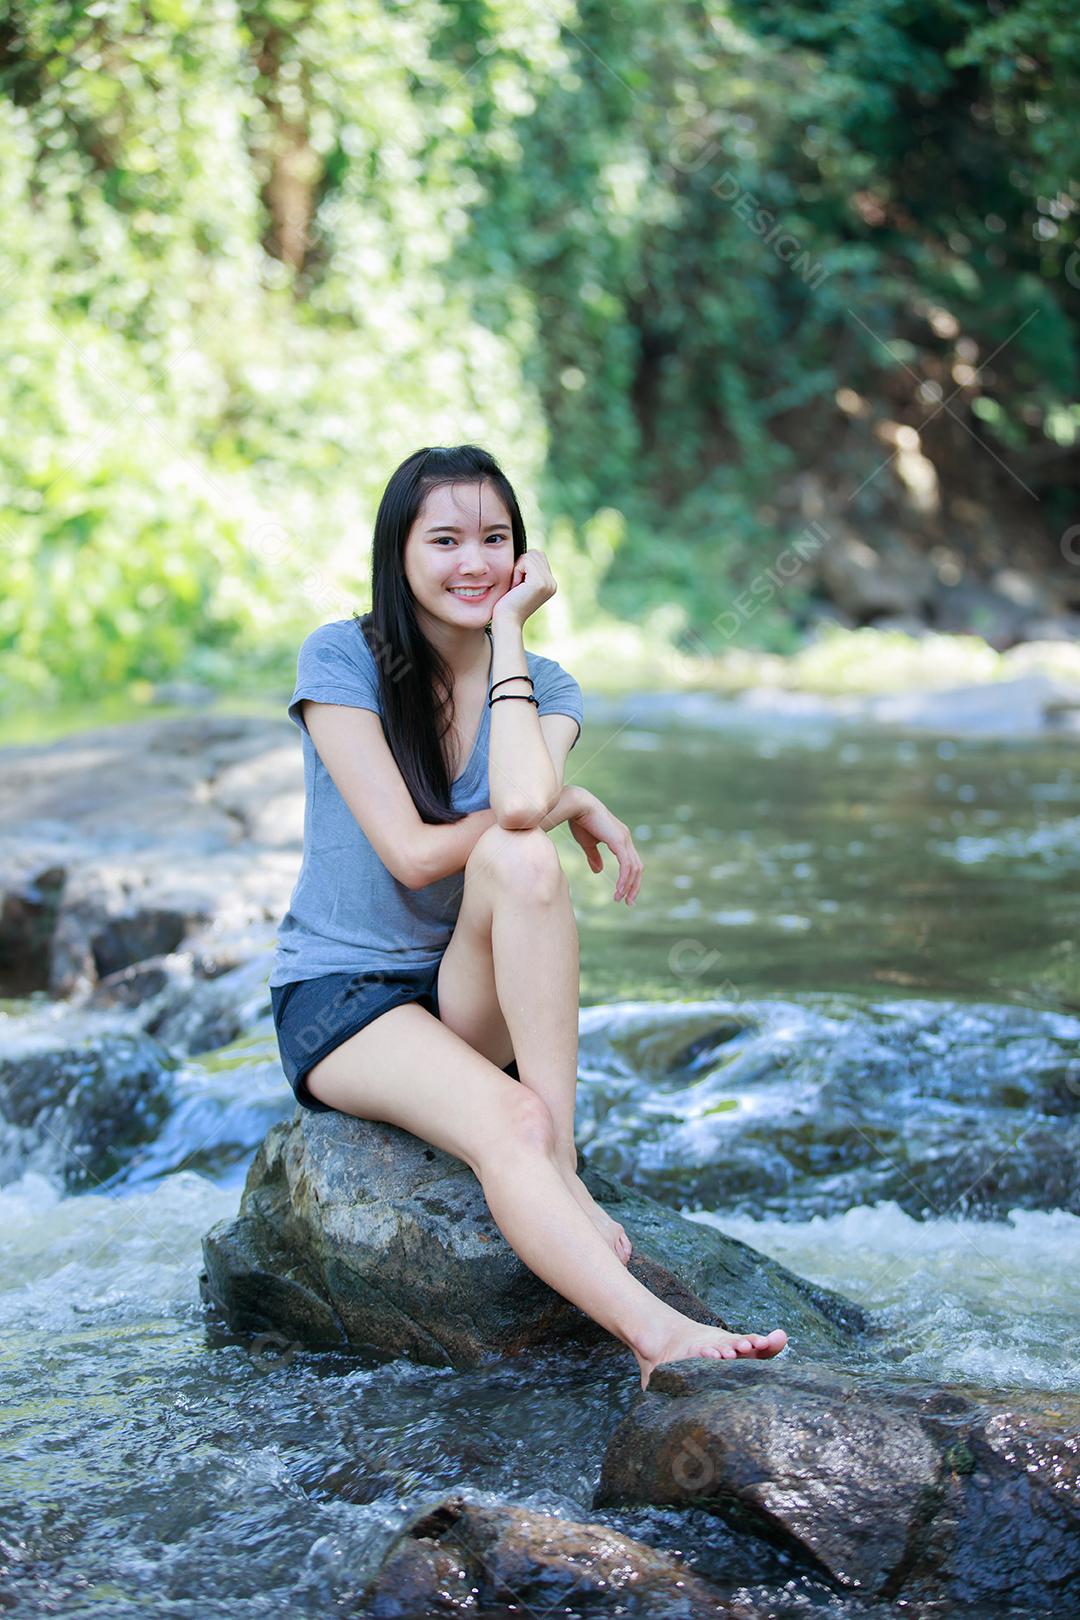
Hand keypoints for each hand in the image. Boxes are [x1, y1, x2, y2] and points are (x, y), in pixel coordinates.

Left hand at [489, 547, 556, 630]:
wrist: (507, 621)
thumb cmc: (508, 604)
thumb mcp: (522, 584)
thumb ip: (528, 570)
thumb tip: (528, 553)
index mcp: (550, 584)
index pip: (539, 557)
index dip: (524, 565)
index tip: (518, 584)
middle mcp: (552, 583)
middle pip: (536, 553)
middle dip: (521, 564)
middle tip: (516, 585)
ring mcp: (548, 583)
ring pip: (530, 556)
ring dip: (518, 568)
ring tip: (516, 586)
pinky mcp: (539, 582)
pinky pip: (525, 561)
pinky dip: (516, 571)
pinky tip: (515, 586)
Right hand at [567, 790, 643, 906]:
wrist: (577, 806)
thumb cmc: (580, 821)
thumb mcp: (588, 843)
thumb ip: (594, 857)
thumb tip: (598, 871)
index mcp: (620, 839)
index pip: (631, 862)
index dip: (630, 879)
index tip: (624, 894)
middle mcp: (626, 839)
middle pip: (637, 867)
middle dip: (634, 886)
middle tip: (629, 902)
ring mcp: (624, 839)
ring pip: (634, 868)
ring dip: (629, 886)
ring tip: (620, 898)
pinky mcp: (619, 841)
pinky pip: (626, 865)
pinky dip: (624, 879)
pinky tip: (619, 889)